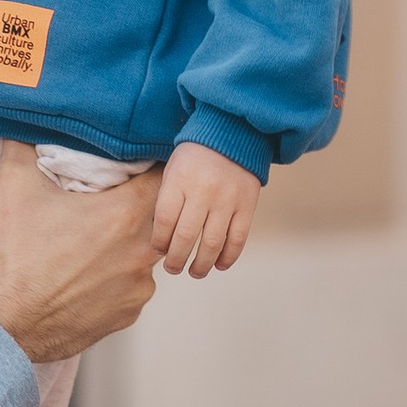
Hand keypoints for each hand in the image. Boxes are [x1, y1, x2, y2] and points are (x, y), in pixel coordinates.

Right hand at [0, 149, 157, 366]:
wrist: (1, 325)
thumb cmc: (10, 258)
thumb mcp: (12, 185)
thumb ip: (25, 144)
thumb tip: (26, 121)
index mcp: (125, 214)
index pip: (162, 177)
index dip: (148, 166)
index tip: (131, 165)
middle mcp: (142, 253)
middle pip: (154, 217)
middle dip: (132, 207)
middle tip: (102, 204)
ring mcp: (137, 289)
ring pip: (141, 255)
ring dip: (121, 246)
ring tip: (84, 246)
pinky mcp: (126, 316)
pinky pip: (129, 287)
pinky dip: (111, 279)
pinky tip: (81, 276)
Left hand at [151, 142, 261, 278]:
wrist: (232, 134)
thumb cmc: (194, 156)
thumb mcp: (173, 169)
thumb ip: (167, 200)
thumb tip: (162, 238)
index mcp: (179, 180)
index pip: (164, 221)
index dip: (159, 242)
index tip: (159, 250)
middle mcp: (203, 191)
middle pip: (186, 236)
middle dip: (176, 259)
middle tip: (173, 268)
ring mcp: (227, 199)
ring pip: (212, 243)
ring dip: (202, 264)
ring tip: (195, 272)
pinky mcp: (247, 205)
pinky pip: (238, 238)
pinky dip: (228, 256)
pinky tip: (219, 265)